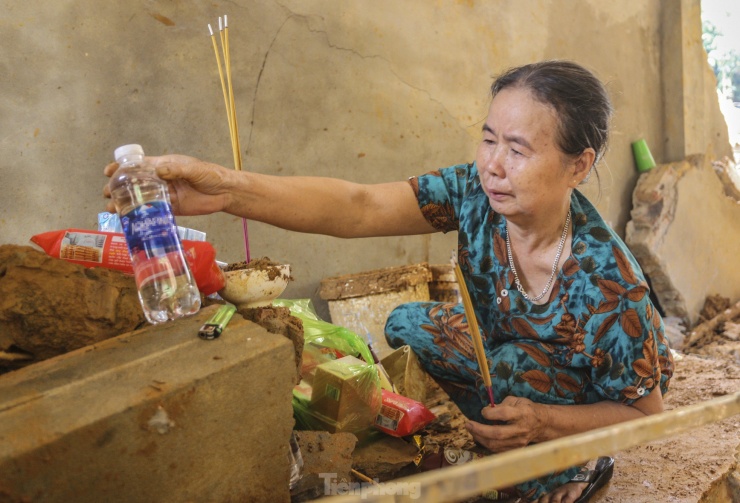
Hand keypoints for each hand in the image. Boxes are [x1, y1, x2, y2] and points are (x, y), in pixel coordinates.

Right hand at [103, 155, 234, 215]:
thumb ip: (176, 170)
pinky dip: (142, 215)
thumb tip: (159, 171)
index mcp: (163, 166)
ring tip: (113, 209)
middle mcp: (161, 180)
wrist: (225, 192)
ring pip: (142, 199)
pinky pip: (155, 212)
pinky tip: (130, 220)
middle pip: (136, 183)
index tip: (109, 171)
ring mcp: (166, 195)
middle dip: (119, 187)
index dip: (122, 168)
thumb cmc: (210, 175)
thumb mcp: (193, 169)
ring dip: (127, 203)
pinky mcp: (173, 209)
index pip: (139, 166)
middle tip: (107, 193)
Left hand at [464, 395, 547, 452]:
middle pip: (497, 433)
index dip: (490, 413)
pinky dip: (487, 444)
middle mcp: (521, 429)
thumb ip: (501, 404)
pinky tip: (480, 437)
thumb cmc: (526, 409)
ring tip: (472, 430)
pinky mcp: (516, 449)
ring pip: (496, 444)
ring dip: (480, 438)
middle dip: (479, 430)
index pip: (504, 414)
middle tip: (468, 424)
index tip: (483, 411)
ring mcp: (519, 442)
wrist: (541, 424)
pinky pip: (498, 450)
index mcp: (522, 414)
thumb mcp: (516, 400)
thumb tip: (486, 410)